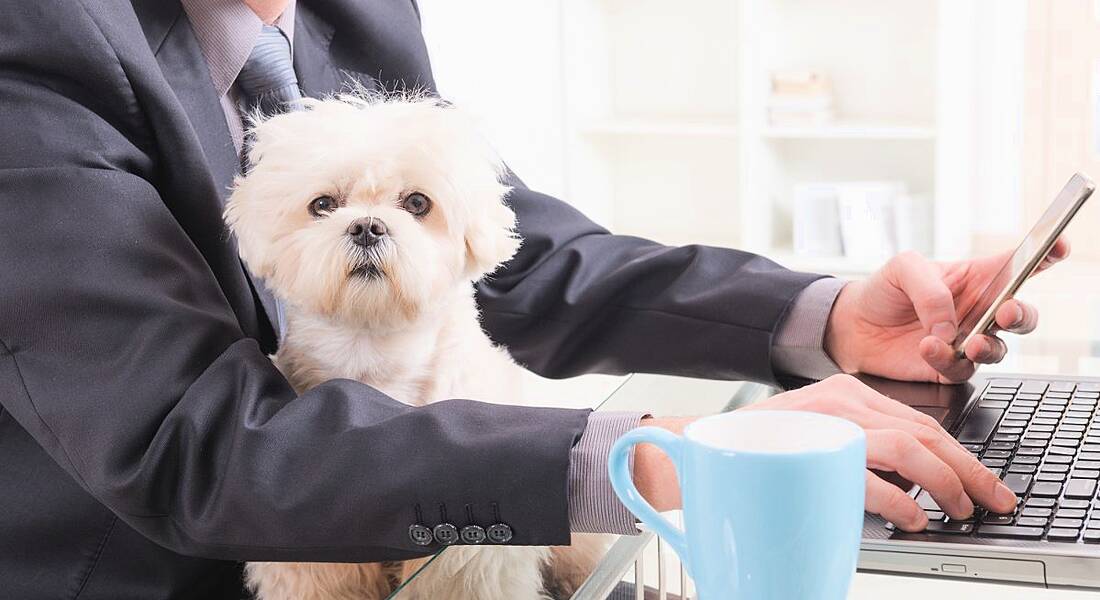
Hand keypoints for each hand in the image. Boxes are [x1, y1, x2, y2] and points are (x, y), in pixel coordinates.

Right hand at [632, 375, 1018, 531]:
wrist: (693, 450)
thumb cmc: (753, 452)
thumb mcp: (813, 439)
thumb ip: (855, 450)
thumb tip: (910, 486)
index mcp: (847, 393)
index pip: (920, 421)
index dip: (960, 455)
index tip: (983, 484)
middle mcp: (843, 399)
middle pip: (927, 431)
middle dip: (969, 470)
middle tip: (992, 500)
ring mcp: (828, 420)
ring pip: (910, 446)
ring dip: (946, 483)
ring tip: (959, 511)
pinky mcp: (812, 445)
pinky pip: (872, 472)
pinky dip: (902, 499)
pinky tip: (913, 517)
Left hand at [825, 241, 1069, 382]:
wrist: (852, 325)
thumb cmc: (884, 290)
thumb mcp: (903, 269)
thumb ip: (930, 289)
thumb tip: (949, 326)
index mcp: (978, 278)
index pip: (1020, 265)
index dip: (1046, 254)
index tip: (1058, 246)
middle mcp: (979, 311)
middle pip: (1021, 315)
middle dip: (1022, 315)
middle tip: (1005, 313)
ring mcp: (967, 341)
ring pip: (999, 350)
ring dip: (986, 346)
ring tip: (966, 342)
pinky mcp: (948, 368)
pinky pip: (960, 369)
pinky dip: (945, 359)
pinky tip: (928, 346)